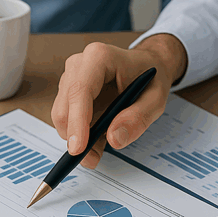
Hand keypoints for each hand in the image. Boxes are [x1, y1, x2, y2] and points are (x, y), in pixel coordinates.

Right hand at [51, 35, 187, 168]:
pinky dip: (79, 135)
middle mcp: (79, 64)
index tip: (78, 148)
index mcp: (99, 57)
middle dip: (74, 136)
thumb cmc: (150, 77)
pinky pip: (67, 119)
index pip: (80, 90)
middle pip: (64, 106)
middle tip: (93, 159)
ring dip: (77, 138)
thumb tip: (114, 139)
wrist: (146, 65)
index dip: (77, 121)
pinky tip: (97, 139)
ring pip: (62, 115)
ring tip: (101, 148)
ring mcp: (71, 77)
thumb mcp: (156, 99)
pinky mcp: (68, 92)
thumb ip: (137, 118)